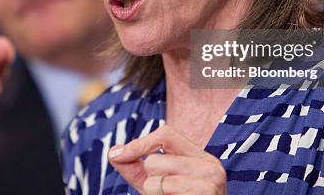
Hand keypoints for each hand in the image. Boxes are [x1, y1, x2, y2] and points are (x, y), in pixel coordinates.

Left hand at [108, 125, 226, 193]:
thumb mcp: (155, 186)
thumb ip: (135, 168)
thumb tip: (113, 152)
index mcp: (201, 158)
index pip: (166, 134)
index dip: (139, 143)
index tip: (118, 155)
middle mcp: (210, 166)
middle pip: (154, 160)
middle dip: (150, 180)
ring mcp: (210, 183)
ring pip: (154, 180)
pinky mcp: (205, 193)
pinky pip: (163, 190)